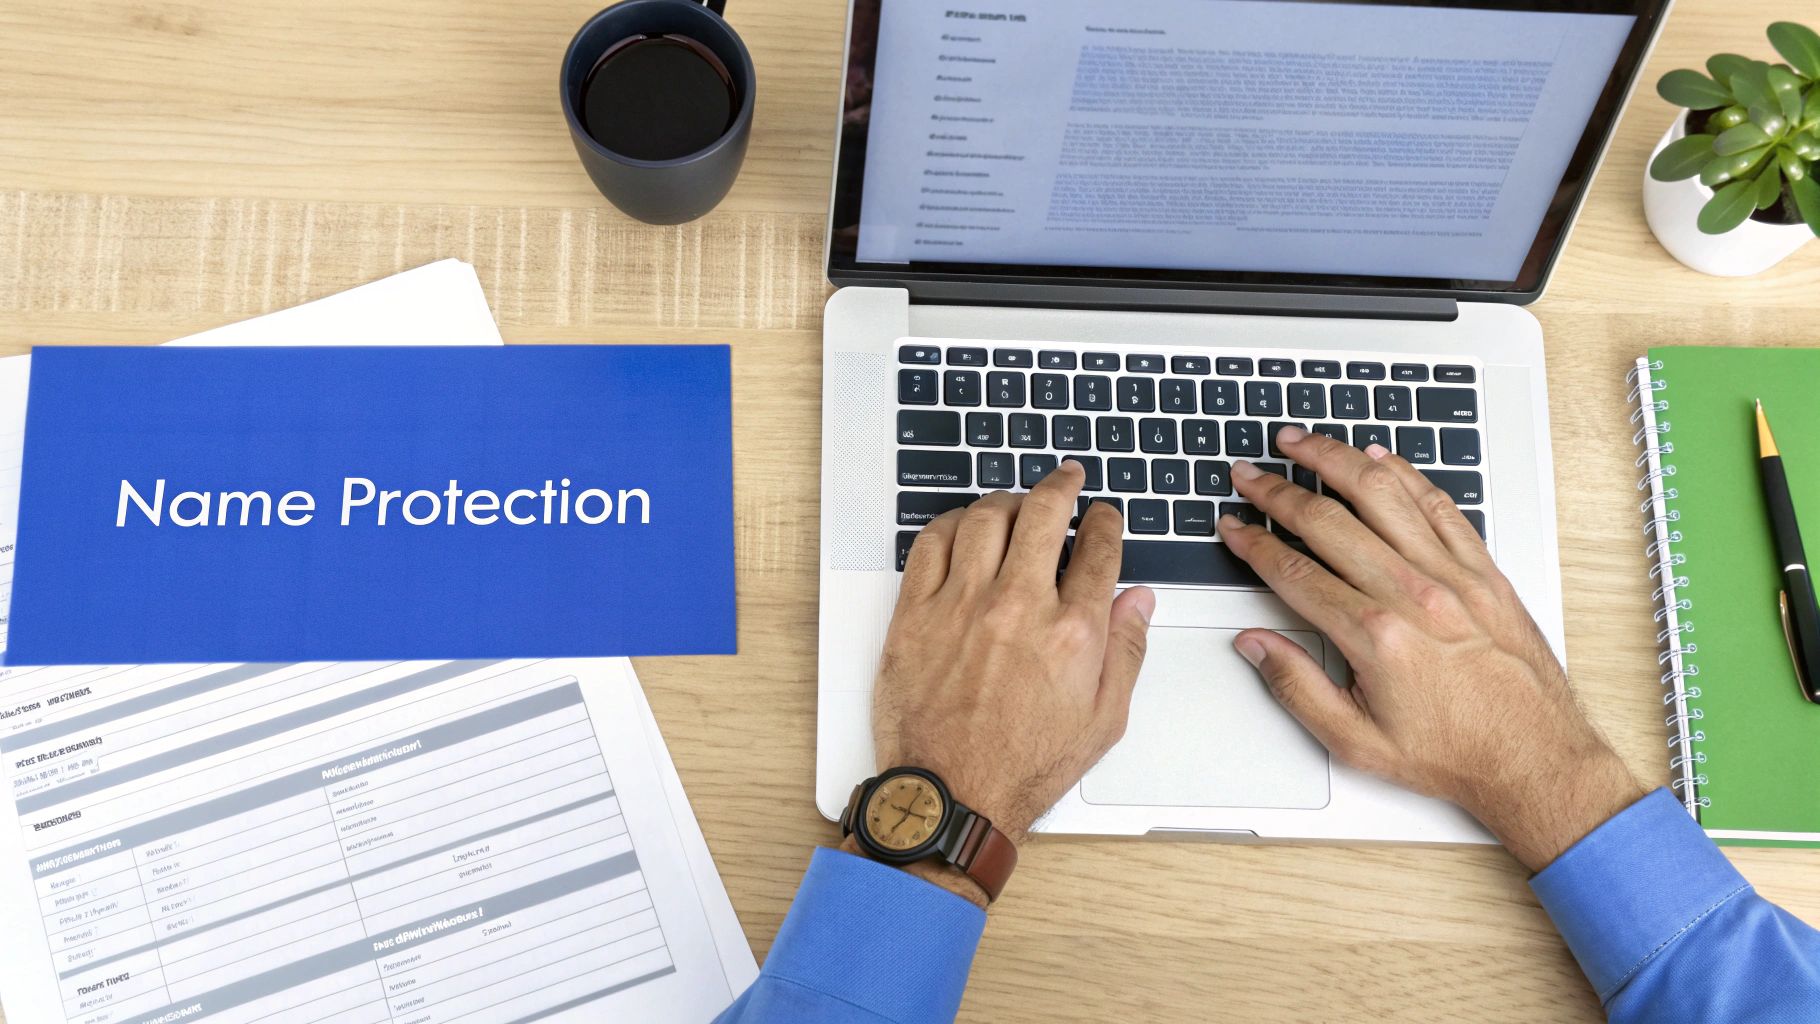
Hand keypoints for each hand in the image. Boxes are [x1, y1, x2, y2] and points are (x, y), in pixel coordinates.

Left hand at [866, 459, 1154, 902]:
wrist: (952, 796)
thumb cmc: (1023, 767)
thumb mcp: (1103, 721)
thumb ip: (1126, 652)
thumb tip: (1137, 602)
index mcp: (1072, 634)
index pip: (1096, 550)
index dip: (1104, 523)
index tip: (1103, 517)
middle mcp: (1018, 608)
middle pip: (1043, 515)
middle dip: (1061, 486)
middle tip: (1066, 478)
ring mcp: (961, 606)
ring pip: (985, 518)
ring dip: (1006, 500)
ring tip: (1015, 502)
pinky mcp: (915, 615)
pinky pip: (931, 544)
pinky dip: (951, 524)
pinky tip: (963, 526)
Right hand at [1222, 426, 1643, 871]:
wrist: (1537, 761)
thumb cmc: (1455, 755)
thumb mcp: (1356, 742)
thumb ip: (1296, 687)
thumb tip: (1254, 645)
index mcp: (1375, 637)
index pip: (1293, 572)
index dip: (1253, 543)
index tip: (1233, 526)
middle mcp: (1414, 595)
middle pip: (1328, 521)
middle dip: (1278, 492)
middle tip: (1249, 474)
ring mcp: (1453, 576)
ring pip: (1382, 496)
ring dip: (1335, 460)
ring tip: (1302, 441)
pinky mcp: (1484, 572)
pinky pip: (1438, 506)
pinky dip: (1405, 475)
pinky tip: (1379, 459)